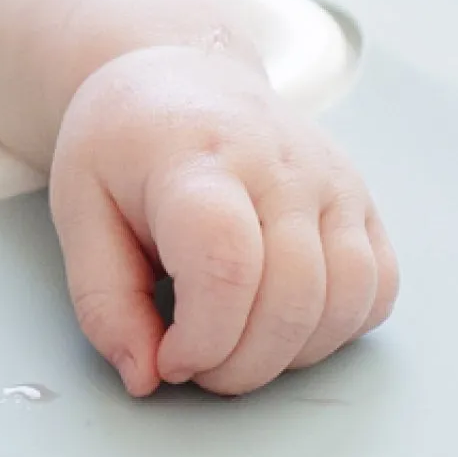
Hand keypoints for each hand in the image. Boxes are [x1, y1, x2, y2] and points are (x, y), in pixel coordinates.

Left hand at [49, 46, 398, 398]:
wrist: (185, 77)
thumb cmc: (126, 150)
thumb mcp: (79, 216)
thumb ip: (105, 306)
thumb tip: (145, 379)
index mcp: (199, 162)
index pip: (228, 264)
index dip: (203, 338)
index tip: (167, 358)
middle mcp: (283, 167)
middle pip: (294, 296)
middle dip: (240, 365)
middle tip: (194, 366)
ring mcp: (334, 182)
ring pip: (347, 299)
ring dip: (289, 356)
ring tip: (235, 350)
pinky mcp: (363, 203)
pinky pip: (377, 289)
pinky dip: (336, 331)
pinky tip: (282, 327)